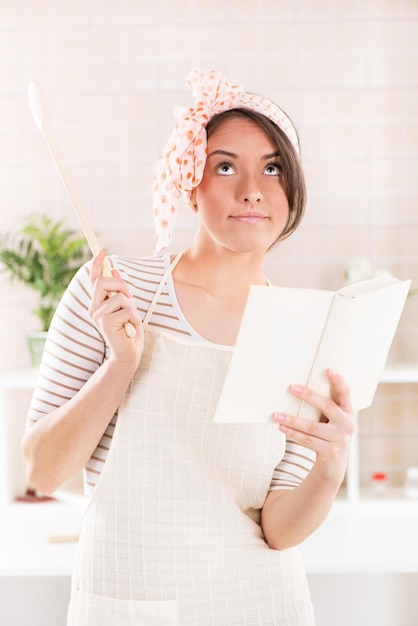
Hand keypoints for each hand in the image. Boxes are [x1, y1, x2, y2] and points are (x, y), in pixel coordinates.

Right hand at [89, 249, 143, 363]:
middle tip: (130, 296)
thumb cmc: (128, 331)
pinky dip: (133, 317)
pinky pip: (125, 310)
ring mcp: (97, 316)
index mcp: (98, 303)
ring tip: (130, 320)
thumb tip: (115, 270)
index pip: (94, 279)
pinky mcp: (105, 324)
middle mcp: (94, 308)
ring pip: (119, 297)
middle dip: (121, 285)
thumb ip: (119, 292)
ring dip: (131, 307)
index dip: (97, 264)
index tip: (101, 251)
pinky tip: (130, 327)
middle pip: (103, 282)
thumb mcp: (127, 307)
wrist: (129, 354)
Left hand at [273, 369, 354, 484]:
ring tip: (277, 415)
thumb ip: (324, 405)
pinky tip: (281, 427)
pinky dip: (292, 433)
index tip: (330, 370)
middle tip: (292, 387)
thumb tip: (297, 387)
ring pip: (312, 427)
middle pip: (328, 406)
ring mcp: (340, 439)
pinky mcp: (330, 451)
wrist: (334, 464)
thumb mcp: (331, 419)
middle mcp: (347, 425)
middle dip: (309, 396)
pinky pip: (307, 440)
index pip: (345, 393)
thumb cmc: (328, 433)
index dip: (339, 381)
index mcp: (348, 412)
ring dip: (292, 420)